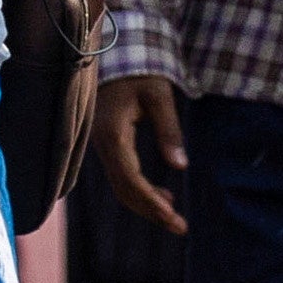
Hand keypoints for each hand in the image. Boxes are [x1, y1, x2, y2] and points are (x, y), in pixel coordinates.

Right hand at [92, 74, 187, 233]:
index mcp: (113, 134)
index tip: (174, 219)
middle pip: (124, 190)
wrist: (115, 55)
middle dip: (151, 211)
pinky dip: (140, 191)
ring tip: (174, 217)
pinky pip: (121, 176)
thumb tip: (180, 166)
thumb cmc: (140, 71)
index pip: (131, 180)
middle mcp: (102, 145)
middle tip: (180, 227)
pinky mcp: (107, 146)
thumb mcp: (159, 95)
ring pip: (121, 186)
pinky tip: (163, 196)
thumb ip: (169, 130)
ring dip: (146, 204)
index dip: (152, 202)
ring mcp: (101, 147)